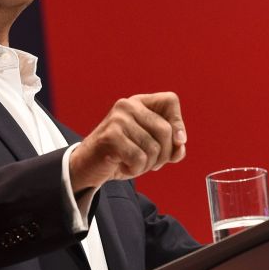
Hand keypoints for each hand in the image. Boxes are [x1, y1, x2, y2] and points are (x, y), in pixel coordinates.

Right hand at [68, 92, 186, 191]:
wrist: (88, 166)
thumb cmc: (122, 156)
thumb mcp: (151, 149)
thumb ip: (171, 146)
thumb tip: (180, 146)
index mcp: (139, 102)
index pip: (170, 100)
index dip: (178, 122)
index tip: (177, 141)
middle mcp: (128, 105)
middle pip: (166, 130)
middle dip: (164, 155)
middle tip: (151, 163)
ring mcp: (118, 119)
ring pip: (154, 148)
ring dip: (148, 165)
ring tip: (134, 164)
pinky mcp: (110, 136)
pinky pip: (139, 158)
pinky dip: (135, 169)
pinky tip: (123, 166)